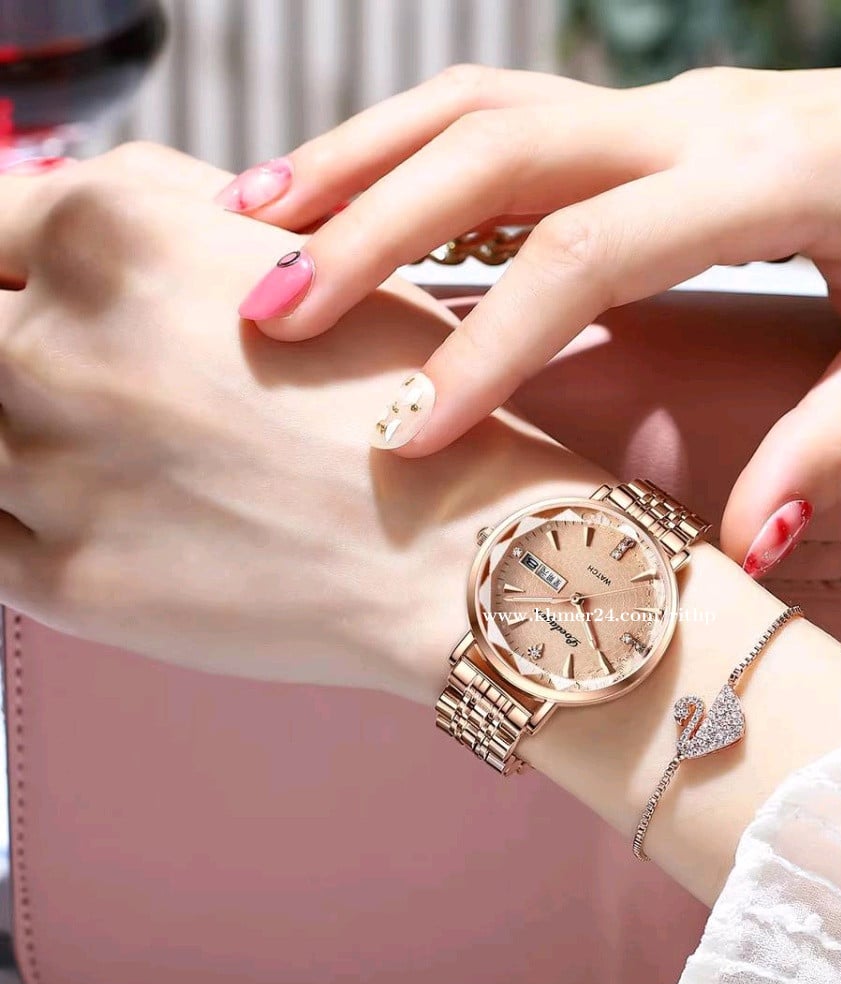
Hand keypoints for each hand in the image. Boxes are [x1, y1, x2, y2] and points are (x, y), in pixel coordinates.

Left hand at [0, 146, 605, 701]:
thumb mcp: (300, 254)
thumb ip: (161, 210)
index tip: (43, 299)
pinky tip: (122, 518)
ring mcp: (52, 470)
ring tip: (132, 460)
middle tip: (113, 391)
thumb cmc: (407, 404)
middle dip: (30, 352)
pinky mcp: (63, 578)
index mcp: (113, 236)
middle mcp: (61, 346)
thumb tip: (61, 210)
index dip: (17, 267)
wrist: (459, 550)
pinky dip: (32, 521)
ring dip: (30, 440)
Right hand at [222, 40, 840, 573]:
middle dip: (370, 229)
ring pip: (480, 107)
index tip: (406, 436)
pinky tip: (342, 203)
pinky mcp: (645, 116)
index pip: (591, 253)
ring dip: (361, 163)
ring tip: (253, 231)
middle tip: (266, 320)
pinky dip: (408, 153)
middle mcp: (695, 119)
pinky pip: (505, 117)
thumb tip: (742, 553)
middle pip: (497, 147)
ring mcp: (661, 105)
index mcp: (770, 178)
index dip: (489, 344)